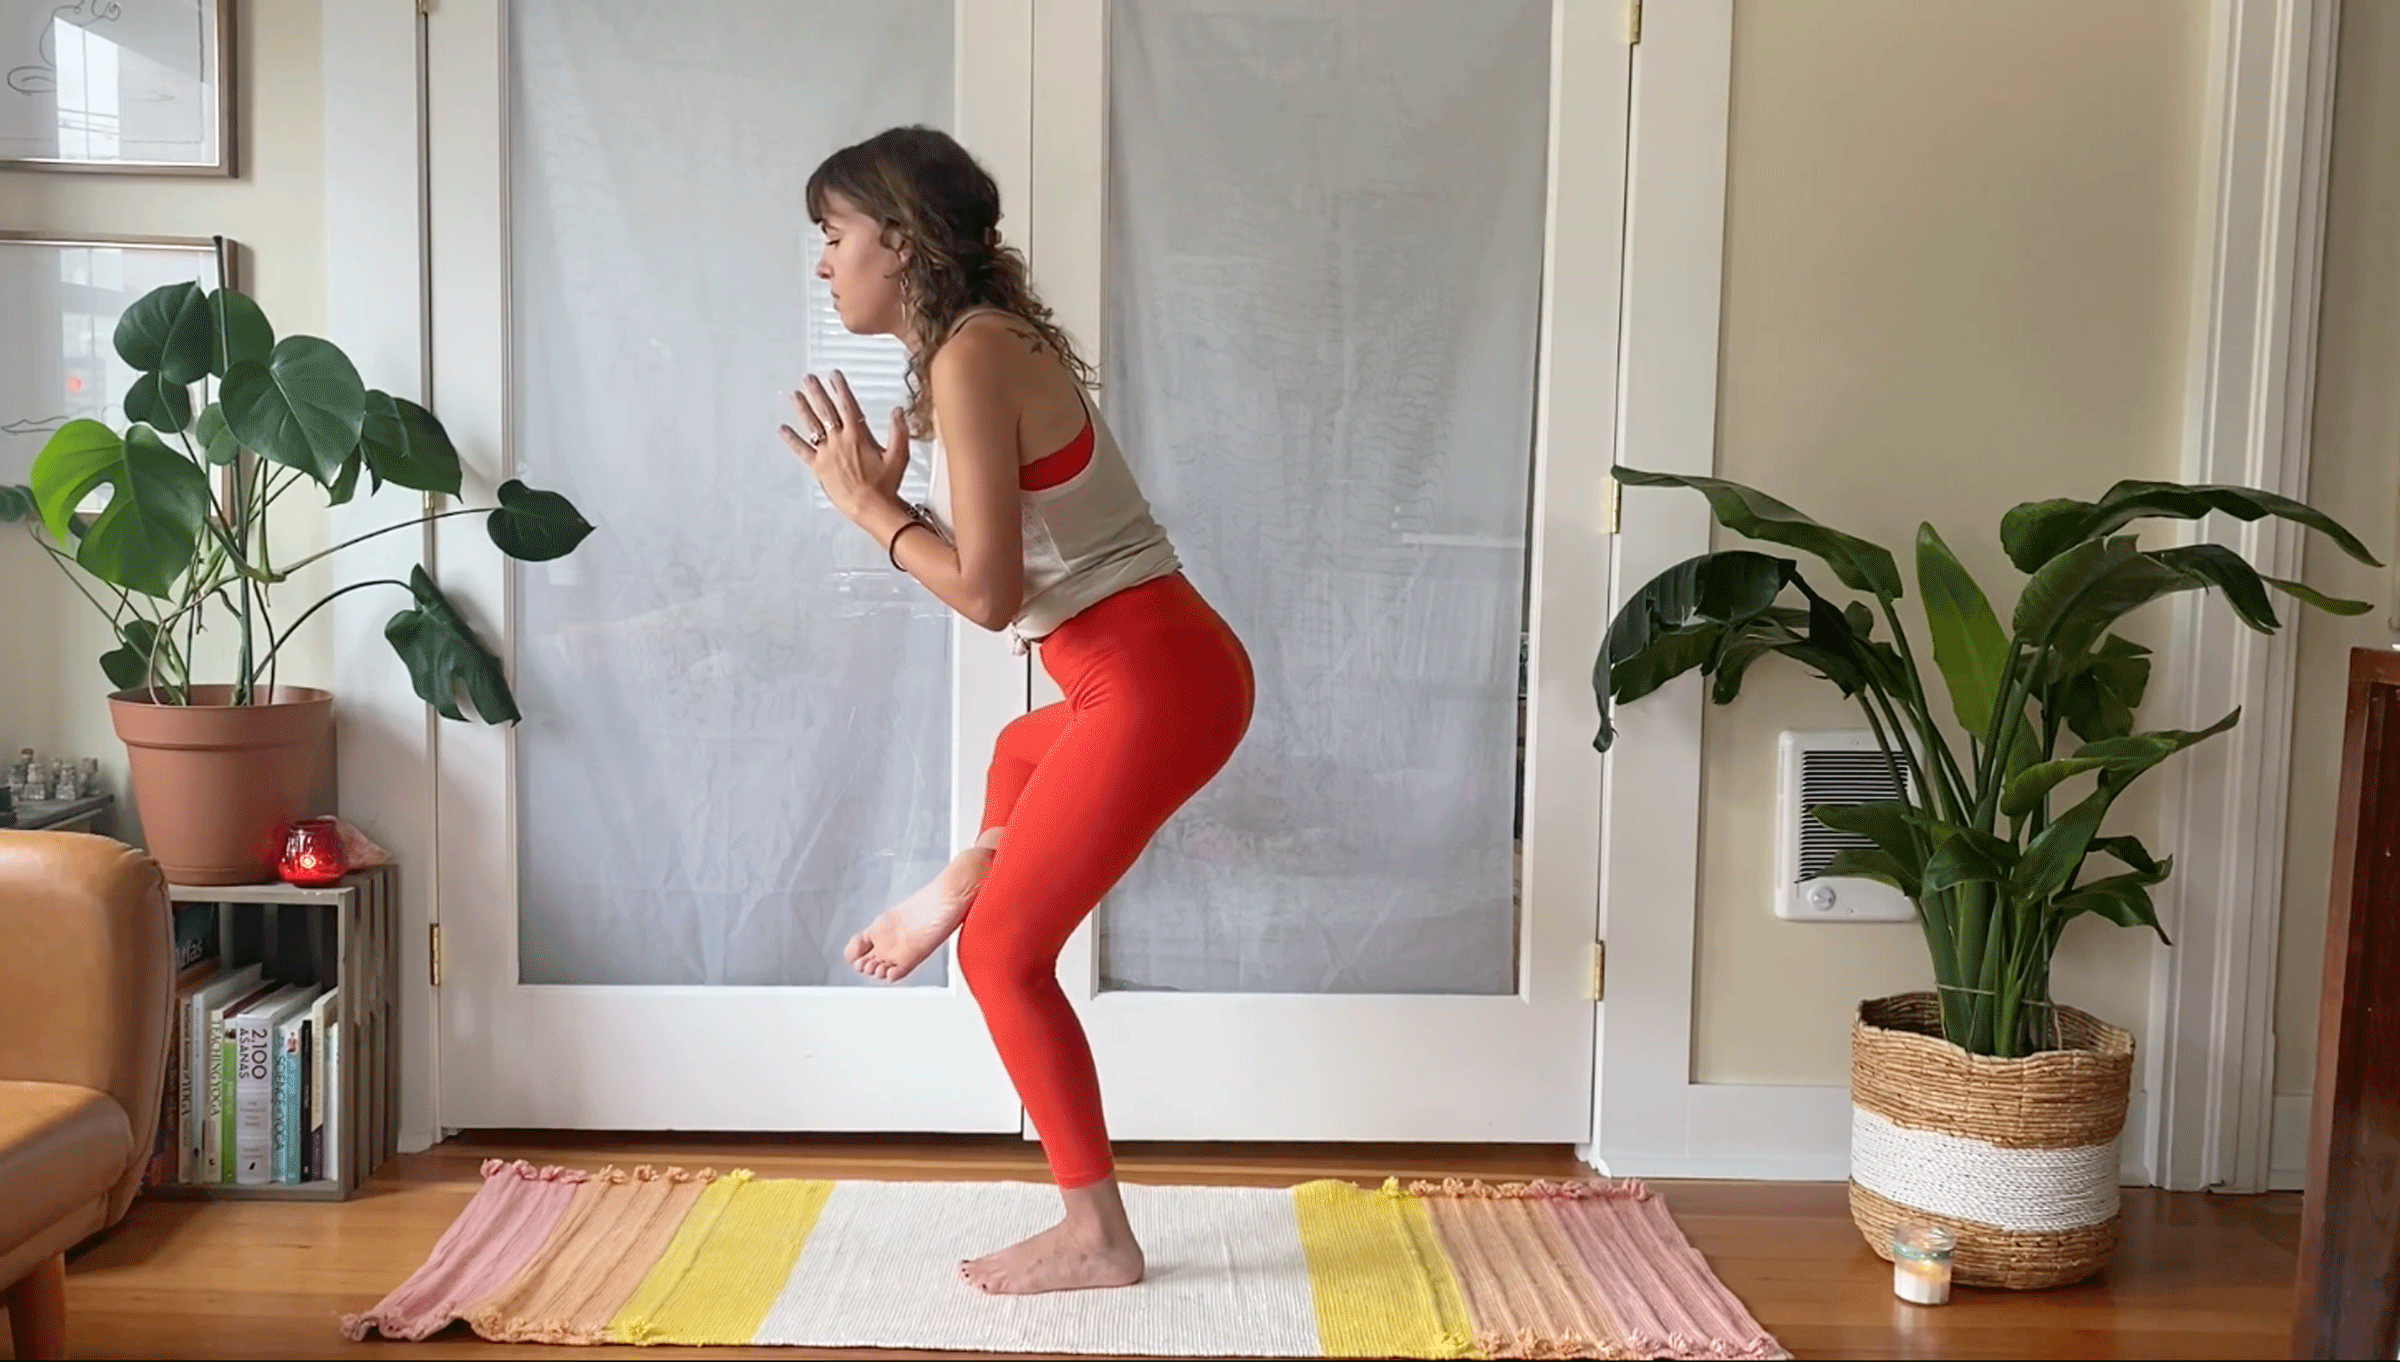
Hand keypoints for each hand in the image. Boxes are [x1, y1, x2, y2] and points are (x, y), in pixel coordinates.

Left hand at [780, 370, 909, 521]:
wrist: (870, 507)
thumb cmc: (885, 485)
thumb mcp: (899, 456)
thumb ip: (898, 431)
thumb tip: (897, 410)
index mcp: (858, 435)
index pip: (847, 405)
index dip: (840, 388)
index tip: (834, 375)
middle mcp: (839, 440)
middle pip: (826, 411)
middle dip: (816, 392)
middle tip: (808, 379)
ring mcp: (826, 453)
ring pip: (811, 425)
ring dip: (802, 409)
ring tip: (795, 395)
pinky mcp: (818, 467)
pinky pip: (802, 450)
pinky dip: (791, 439)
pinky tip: (783, 430)